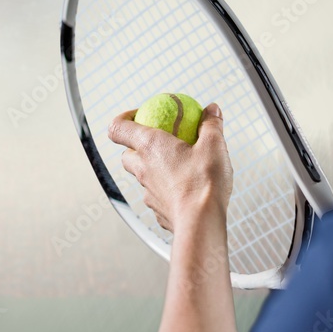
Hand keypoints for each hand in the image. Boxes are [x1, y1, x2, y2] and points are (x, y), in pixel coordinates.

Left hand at [108, 103, 232, 231]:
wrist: (200, 221)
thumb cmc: (203, 182)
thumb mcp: (214, 145)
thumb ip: (211, 124)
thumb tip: (212, 110)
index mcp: (150, 146)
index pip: (118, 128)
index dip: (123, 118)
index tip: (138, 115)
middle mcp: (142, 168)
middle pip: (126, 154)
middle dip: (136, 146)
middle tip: (159, 142)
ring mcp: (147, 191)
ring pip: (140, 175)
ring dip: (151, 168)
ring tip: (176, 164)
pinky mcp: (156, 208)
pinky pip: (156, 194)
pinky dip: (165, 187)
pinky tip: (184, 187)